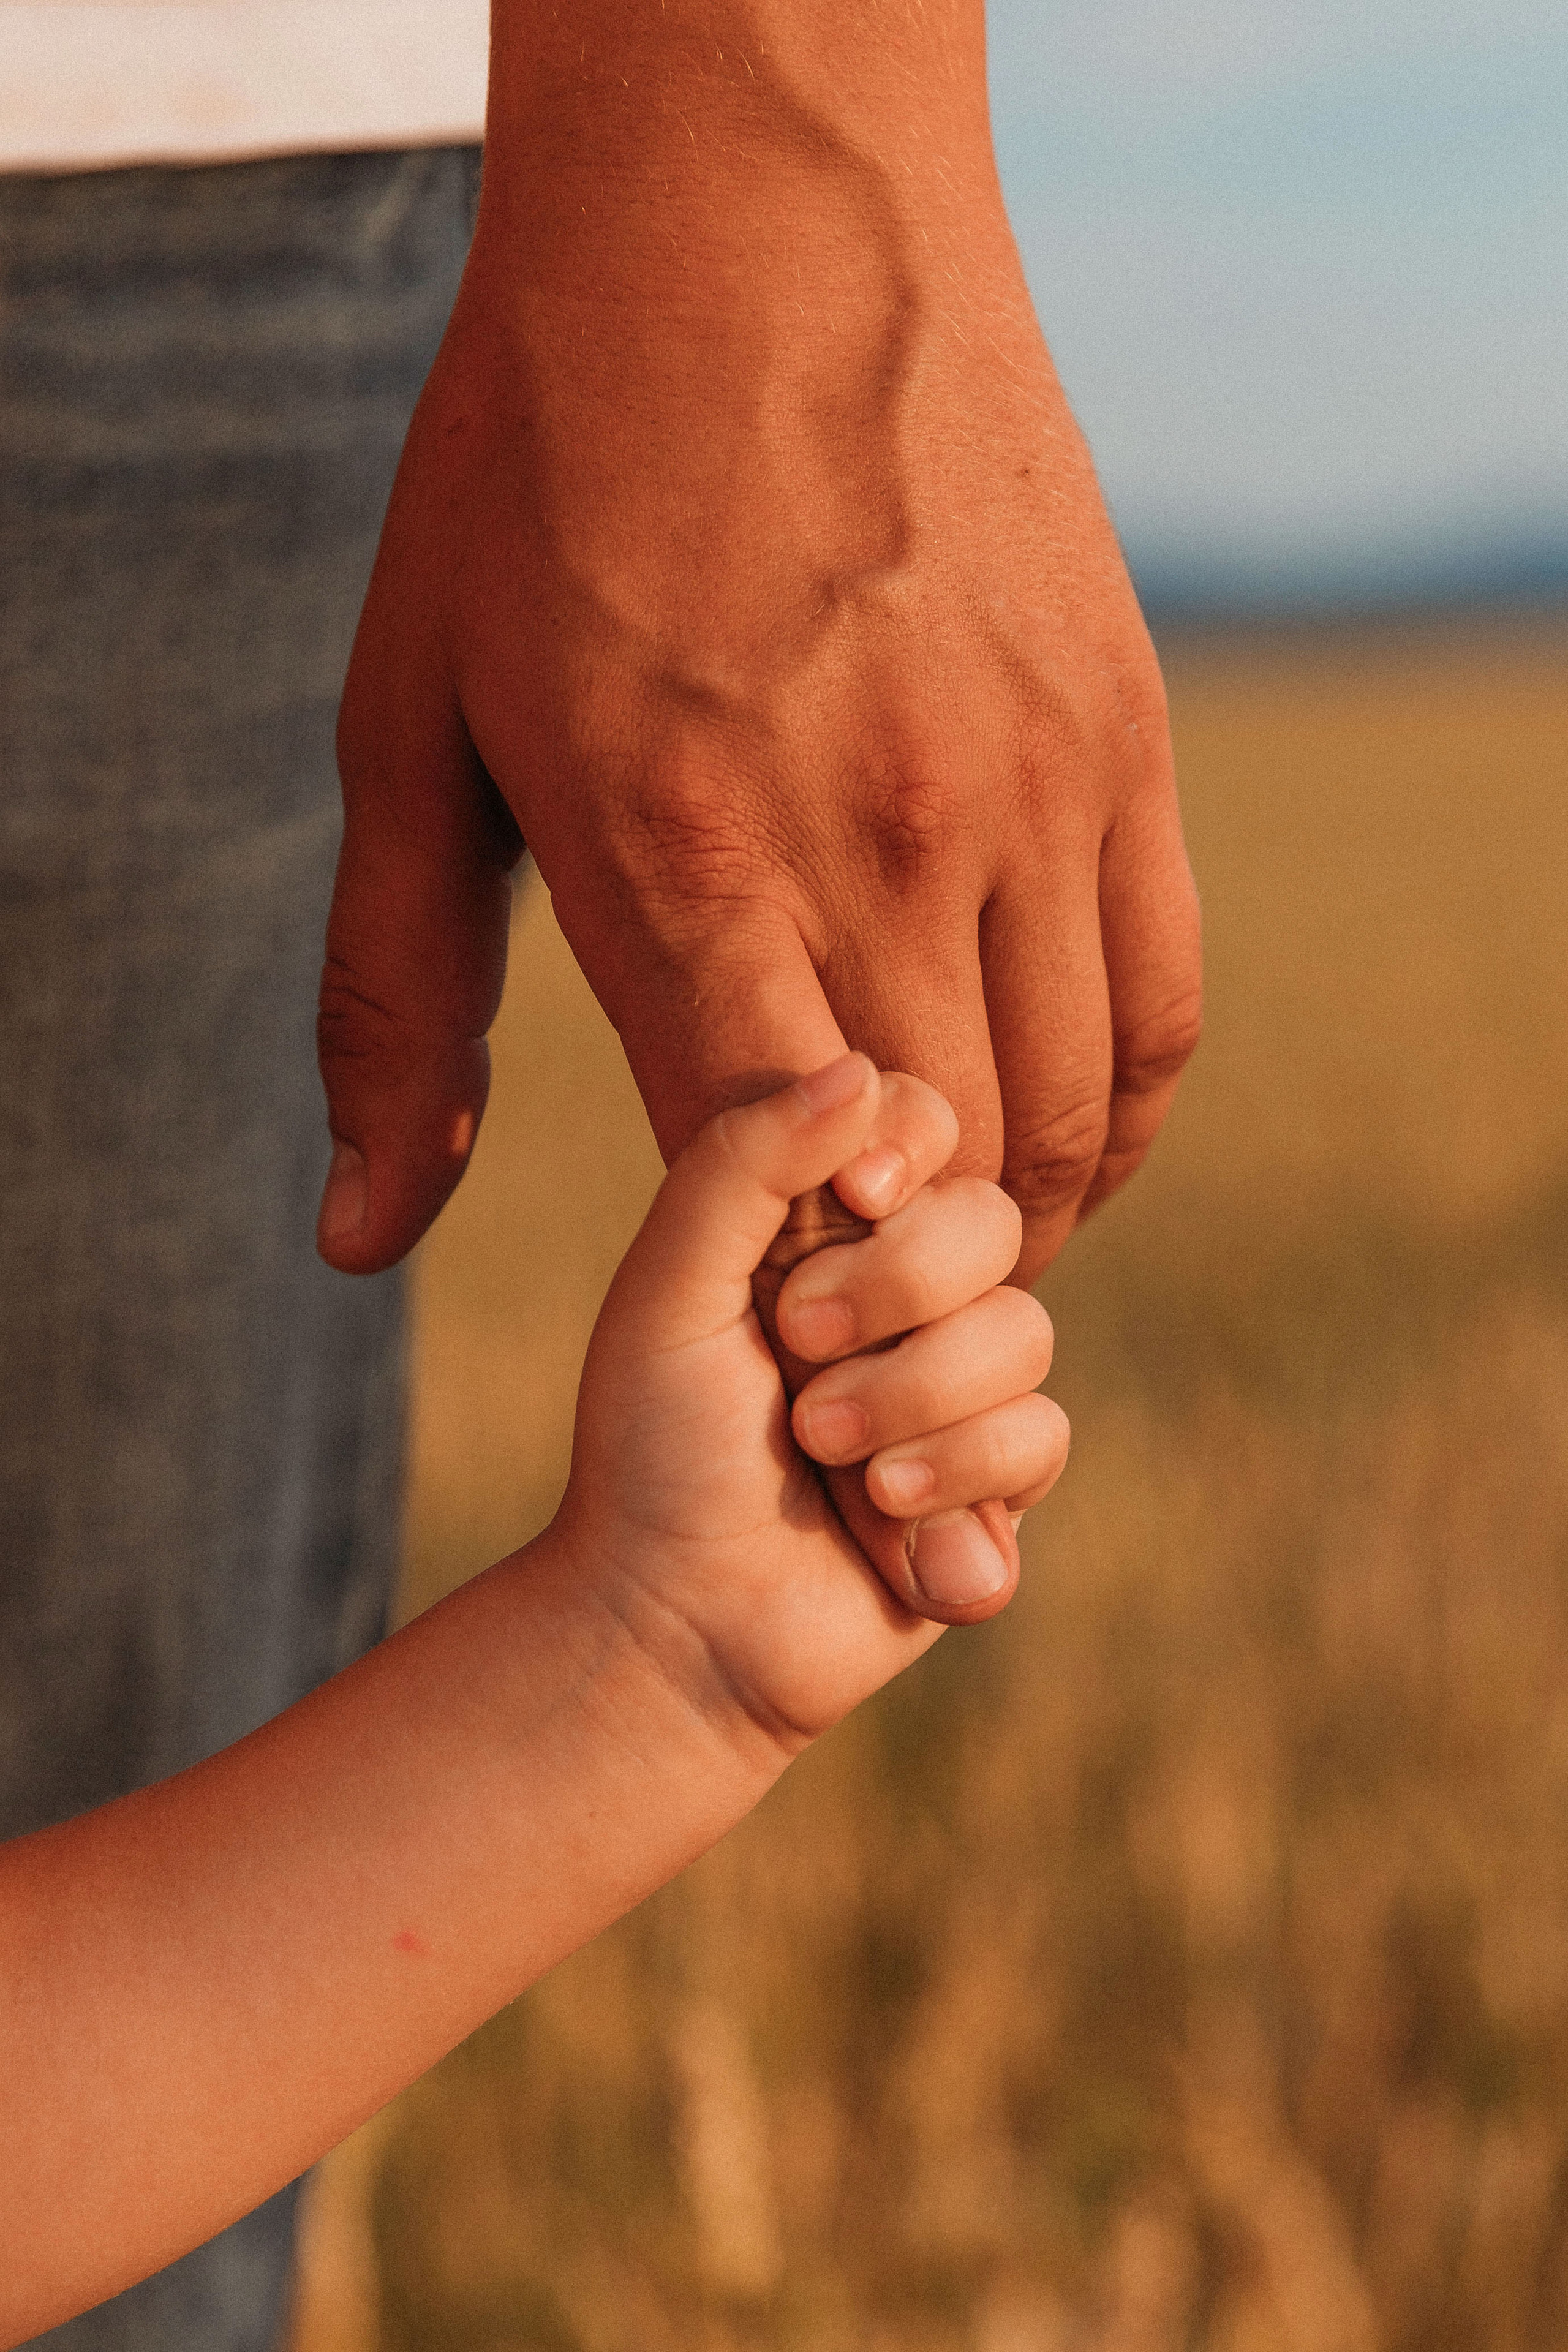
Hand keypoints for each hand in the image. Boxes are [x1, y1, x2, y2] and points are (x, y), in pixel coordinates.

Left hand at [317, 2, 1201, 1287]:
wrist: (747, 215)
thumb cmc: (543, 475)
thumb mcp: (409, 731)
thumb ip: (394, 1001)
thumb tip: (356, 1236)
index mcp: (681, 860)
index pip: (760, 1170)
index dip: (763, 1271)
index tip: (746, 1295)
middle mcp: (875, 845)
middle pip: (931, 1167)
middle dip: (889, 1277)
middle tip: (850, 1302)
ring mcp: (1022, 790)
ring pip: (1068, 1105)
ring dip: (1018, 1214)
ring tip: (957, 1245)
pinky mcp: (1119, 736)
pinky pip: (1164, 993)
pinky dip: (1127, 1108)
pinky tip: (1071, 1138)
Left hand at [555, 1056, 1067, 1744]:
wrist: (675, 1620)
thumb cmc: (655, 1447)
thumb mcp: (669, 1287)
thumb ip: (741, 1164)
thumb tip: (857, 1071)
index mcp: (826, 1222)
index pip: (924, 1118)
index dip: (907, 1147)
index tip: (853, 1197)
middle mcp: (906, 1289)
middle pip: (989, 1222)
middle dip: (892, 1295)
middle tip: (794, 1358)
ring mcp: (959, 1384)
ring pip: (1023, 1335)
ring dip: (908, 1403)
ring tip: (825, 1461)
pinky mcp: (997, 1481)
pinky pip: (1041, 1438)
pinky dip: (951, 1484)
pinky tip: (881, 1527)